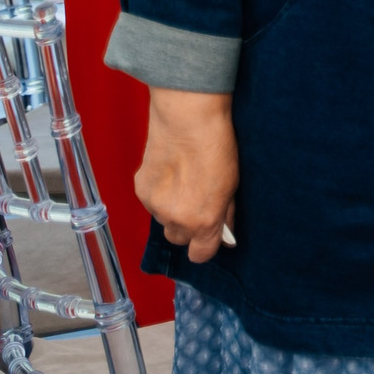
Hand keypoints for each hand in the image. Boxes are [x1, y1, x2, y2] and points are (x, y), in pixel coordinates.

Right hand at [135, 88, 237, 262]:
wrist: (187, 118)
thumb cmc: (218, 146)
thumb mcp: (233, 184)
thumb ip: (226, 213)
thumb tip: (226, 234)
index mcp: (203, 220)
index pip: (200, 255)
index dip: (205, 247)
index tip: (209, 238)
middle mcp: (177, 219)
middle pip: (179, 238)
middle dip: (187, 228)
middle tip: (196, 204)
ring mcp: (155, 206)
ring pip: (163, 221)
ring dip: (171, 211)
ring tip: (183, 183)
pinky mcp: (141, 190)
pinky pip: (151, 203)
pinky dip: (159, 195)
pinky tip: (170, 172)